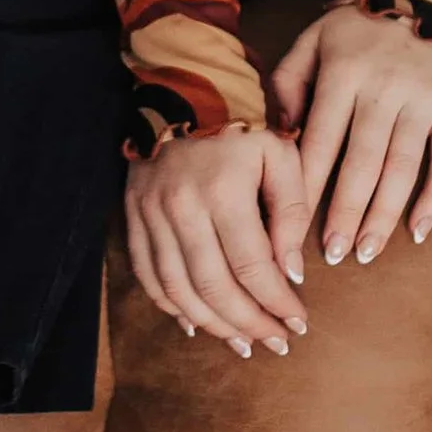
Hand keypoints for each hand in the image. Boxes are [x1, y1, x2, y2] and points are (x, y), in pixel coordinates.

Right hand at [123, 123, 312, 360]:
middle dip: (248, 323)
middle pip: (213, 286)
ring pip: (178, 289)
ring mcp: (150, 213)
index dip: (276, 302)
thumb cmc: (243, 121)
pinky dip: (170, 306)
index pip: (251, 265)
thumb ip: (291, 211)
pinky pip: (148, 275)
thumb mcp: (281, 153)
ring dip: (212, 324)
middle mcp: (180, 207)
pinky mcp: (133, 215)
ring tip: (243, 344)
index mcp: (222, 190)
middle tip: (276, 343)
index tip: (299, 323)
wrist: (183, 87)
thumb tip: (291, 272)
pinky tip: (196, 323)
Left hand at [268, 3, 431, 269]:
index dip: (307, 187)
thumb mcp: (313, 39)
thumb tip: (280, 134)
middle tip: (333, 254)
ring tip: (367, 252)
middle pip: (362, 163)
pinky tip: (419, 231)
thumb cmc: (358, 28)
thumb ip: (289, 81)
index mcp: (344, 72)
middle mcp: (384, 87)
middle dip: (346, 213)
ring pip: (401, 168)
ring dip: (384, 215)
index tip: (293, 227)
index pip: (321, 140)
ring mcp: (423, 99)